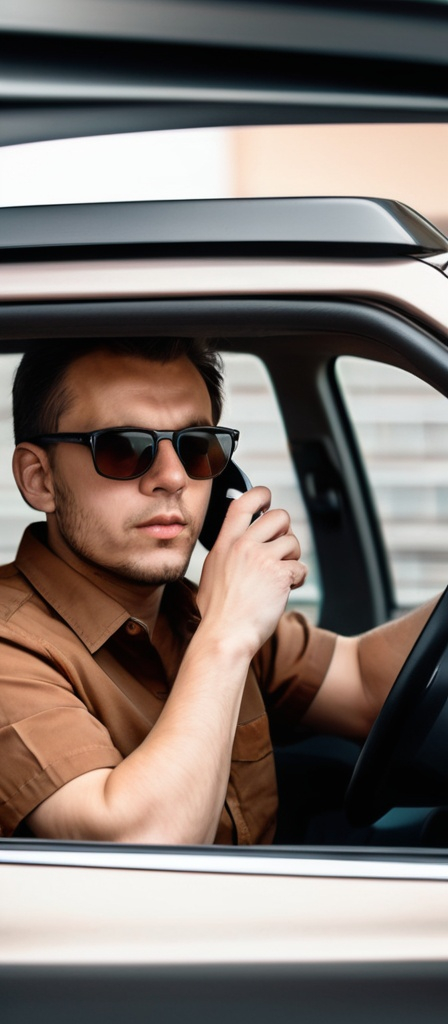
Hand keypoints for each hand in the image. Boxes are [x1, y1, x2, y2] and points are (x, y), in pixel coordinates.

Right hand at [197, 486, 307, 657]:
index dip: (259, 494)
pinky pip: (301, 568)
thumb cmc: (217, 614)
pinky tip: (287, 589)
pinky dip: (298, 579)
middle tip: (281, 548)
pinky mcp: (279, 575)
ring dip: (293, 559)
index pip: (242, 504)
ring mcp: (261, 559)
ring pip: (293, 542)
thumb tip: (239, 542)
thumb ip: (226, 553)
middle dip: (286, 530)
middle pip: (278, 517)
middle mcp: (242, 546)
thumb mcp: (212, 573)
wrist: (224, 636)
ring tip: (282, 576)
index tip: (266, 499)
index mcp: (224, 544)